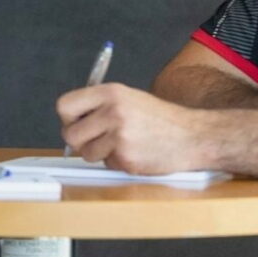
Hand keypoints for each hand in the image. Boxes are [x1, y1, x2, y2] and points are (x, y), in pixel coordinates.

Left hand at [56, 82, 209, 174]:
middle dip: (79, 141)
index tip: (77, 123)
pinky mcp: (127, 159)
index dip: (68, 118)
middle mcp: (113, 112)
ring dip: (99, 154)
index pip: (65, 105)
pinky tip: (135, 153)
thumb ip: (99, 106)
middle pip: (70, 134)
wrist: (192, 136)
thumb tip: (71, 121)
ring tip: (121, 145)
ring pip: (86, 153)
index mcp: (111, 92)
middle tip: (94, 140)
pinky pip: (106, 164)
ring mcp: (120, 137)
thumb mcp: (128, 98)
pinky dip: (117, 162)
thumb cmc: (160, 118)